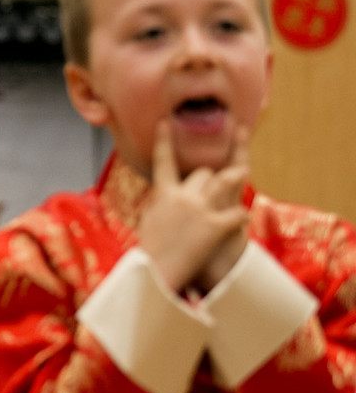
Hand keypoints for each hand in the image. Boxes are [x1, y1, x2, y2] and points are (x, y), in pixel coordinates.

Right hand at [137, 121, 248, 292]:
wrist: (155, 270)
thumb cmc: (148, 250)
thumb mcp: (149, 220)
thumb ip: (160, 204)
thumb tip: (165, 198)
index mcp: (163, 194)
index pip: (163, 160)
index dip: (164, 140)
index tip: (164, 122)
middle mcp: (183, 196)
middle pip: (202, 173)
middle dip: (209, 177)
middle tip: (212, 183)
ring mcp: (201, 209)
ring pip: (224, 182)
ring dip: (235, 176)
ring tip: (243, 170)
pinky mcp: (215, 226)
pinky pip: (236, 213)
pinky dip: (240, 216)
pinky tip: (242, 219)